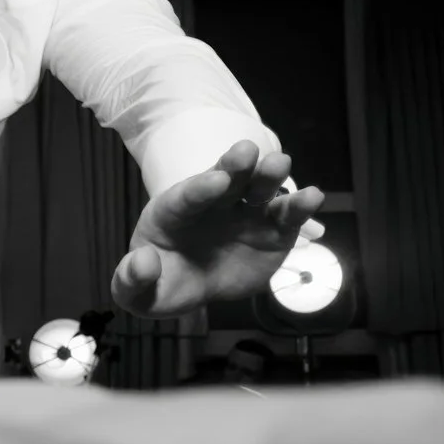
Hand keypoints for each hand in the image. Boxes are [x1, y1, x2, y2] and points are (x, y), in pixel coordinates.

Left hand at [114, 138, 328, 316]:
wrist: (193, 287)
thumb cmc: (162, 283)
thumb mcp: (137, 292)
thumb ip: (131, 280)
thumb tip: (142, 262)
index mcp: (174, 212)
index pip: (186, 197)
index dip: (200, 189)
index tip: (216, 180)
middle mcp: (213, 205)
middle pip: (225, 180)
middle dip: (235, 165)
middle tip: (246, 150)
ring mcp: (245, 214)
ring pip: (259, 189)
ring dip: (269, 175)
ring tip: (280, 163)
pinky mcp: (273, 231)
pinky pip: (288, 218)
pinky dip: (301, 207)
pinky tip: (313, 196)